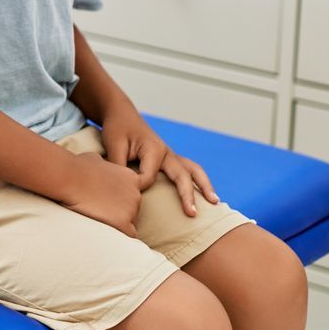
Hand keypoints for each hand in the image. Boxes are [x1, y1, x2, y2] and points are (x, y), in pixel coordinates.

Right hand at [57, 151, 142, 236]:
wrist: (71, 178)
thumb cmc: (79, 167)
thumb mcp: (96, 159)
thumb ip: (105, 165)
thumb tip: (100, 166)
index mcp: (132, 178)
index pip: (134, 194)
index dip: (122, 199)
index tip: (109, 202)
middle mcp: (136, 193)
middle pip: (134, 210)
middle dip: (120, 212)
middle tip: (101, 211)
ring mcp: (131, 208)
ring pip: (131, 222)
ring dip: (118, 223)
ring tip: (101, 220)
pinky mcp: (123, 221)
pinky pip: (130, 234)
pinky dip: (122, 235)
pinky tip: (111, 233)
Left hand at [103, 111, 218, 217]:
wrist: (122, 115)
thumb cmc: (117, 129)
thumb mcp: (113, 145)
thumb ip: (120, 166)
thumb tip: (127, 187)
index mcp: (154, 149)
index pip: (150, 178)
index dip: (138, 186)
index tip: (125, 188)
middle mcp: (166, 152)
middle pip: (183, 176)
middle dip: (188, 195)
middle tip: (192, 214)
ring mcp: (170, 155)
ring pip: (192, 171)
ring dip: (204, 186)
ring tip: (215, 202)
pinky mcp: (169, 158)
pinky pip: (188, 170)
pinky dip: (198, 181)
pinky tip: (204, 194)